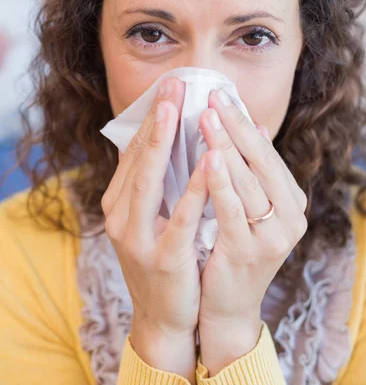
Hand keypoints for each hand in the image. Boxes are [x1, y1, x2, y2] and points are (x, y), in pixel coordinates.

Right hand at [100, 77, 207, 350]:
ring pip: (150, 181)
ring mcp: (138, 238)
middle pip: (139, 158)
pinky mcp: (163, 258)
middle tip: (172, 83)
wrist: (165, 318)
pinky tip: (210, 161)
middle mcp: (121, 216)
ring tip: (180, 108)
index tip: (169, 86)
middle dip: (156, 118)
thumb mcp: (154, 216)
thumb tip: (169, 136)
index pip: (134, 151)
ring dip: (164, 142)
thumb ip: (158, 180)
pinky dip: (194, 188)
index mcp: (120, 203)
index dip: (152, 117)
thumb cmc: (165, 257)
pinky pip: (180, 218)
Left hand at [197, 88, 307, 372]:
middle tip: (213, 94)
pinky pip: (233, 211)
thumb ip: (251, 171)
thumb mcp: (248, 206)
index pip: (266, 152)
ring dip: (227, 146)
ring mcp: (272, 236)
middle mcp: (290, 216)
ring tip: (207, 115)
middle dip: (235, 125)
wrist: (226, 306)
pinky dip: (221, 183)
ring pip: (249, 182)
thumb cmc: (232, 247)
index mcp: (291, 201)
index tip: (222, 93)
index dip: (243, 122)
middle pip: (261, 161)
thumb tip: (254, 125)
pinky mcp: (248, 252)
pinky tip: (209, 158)